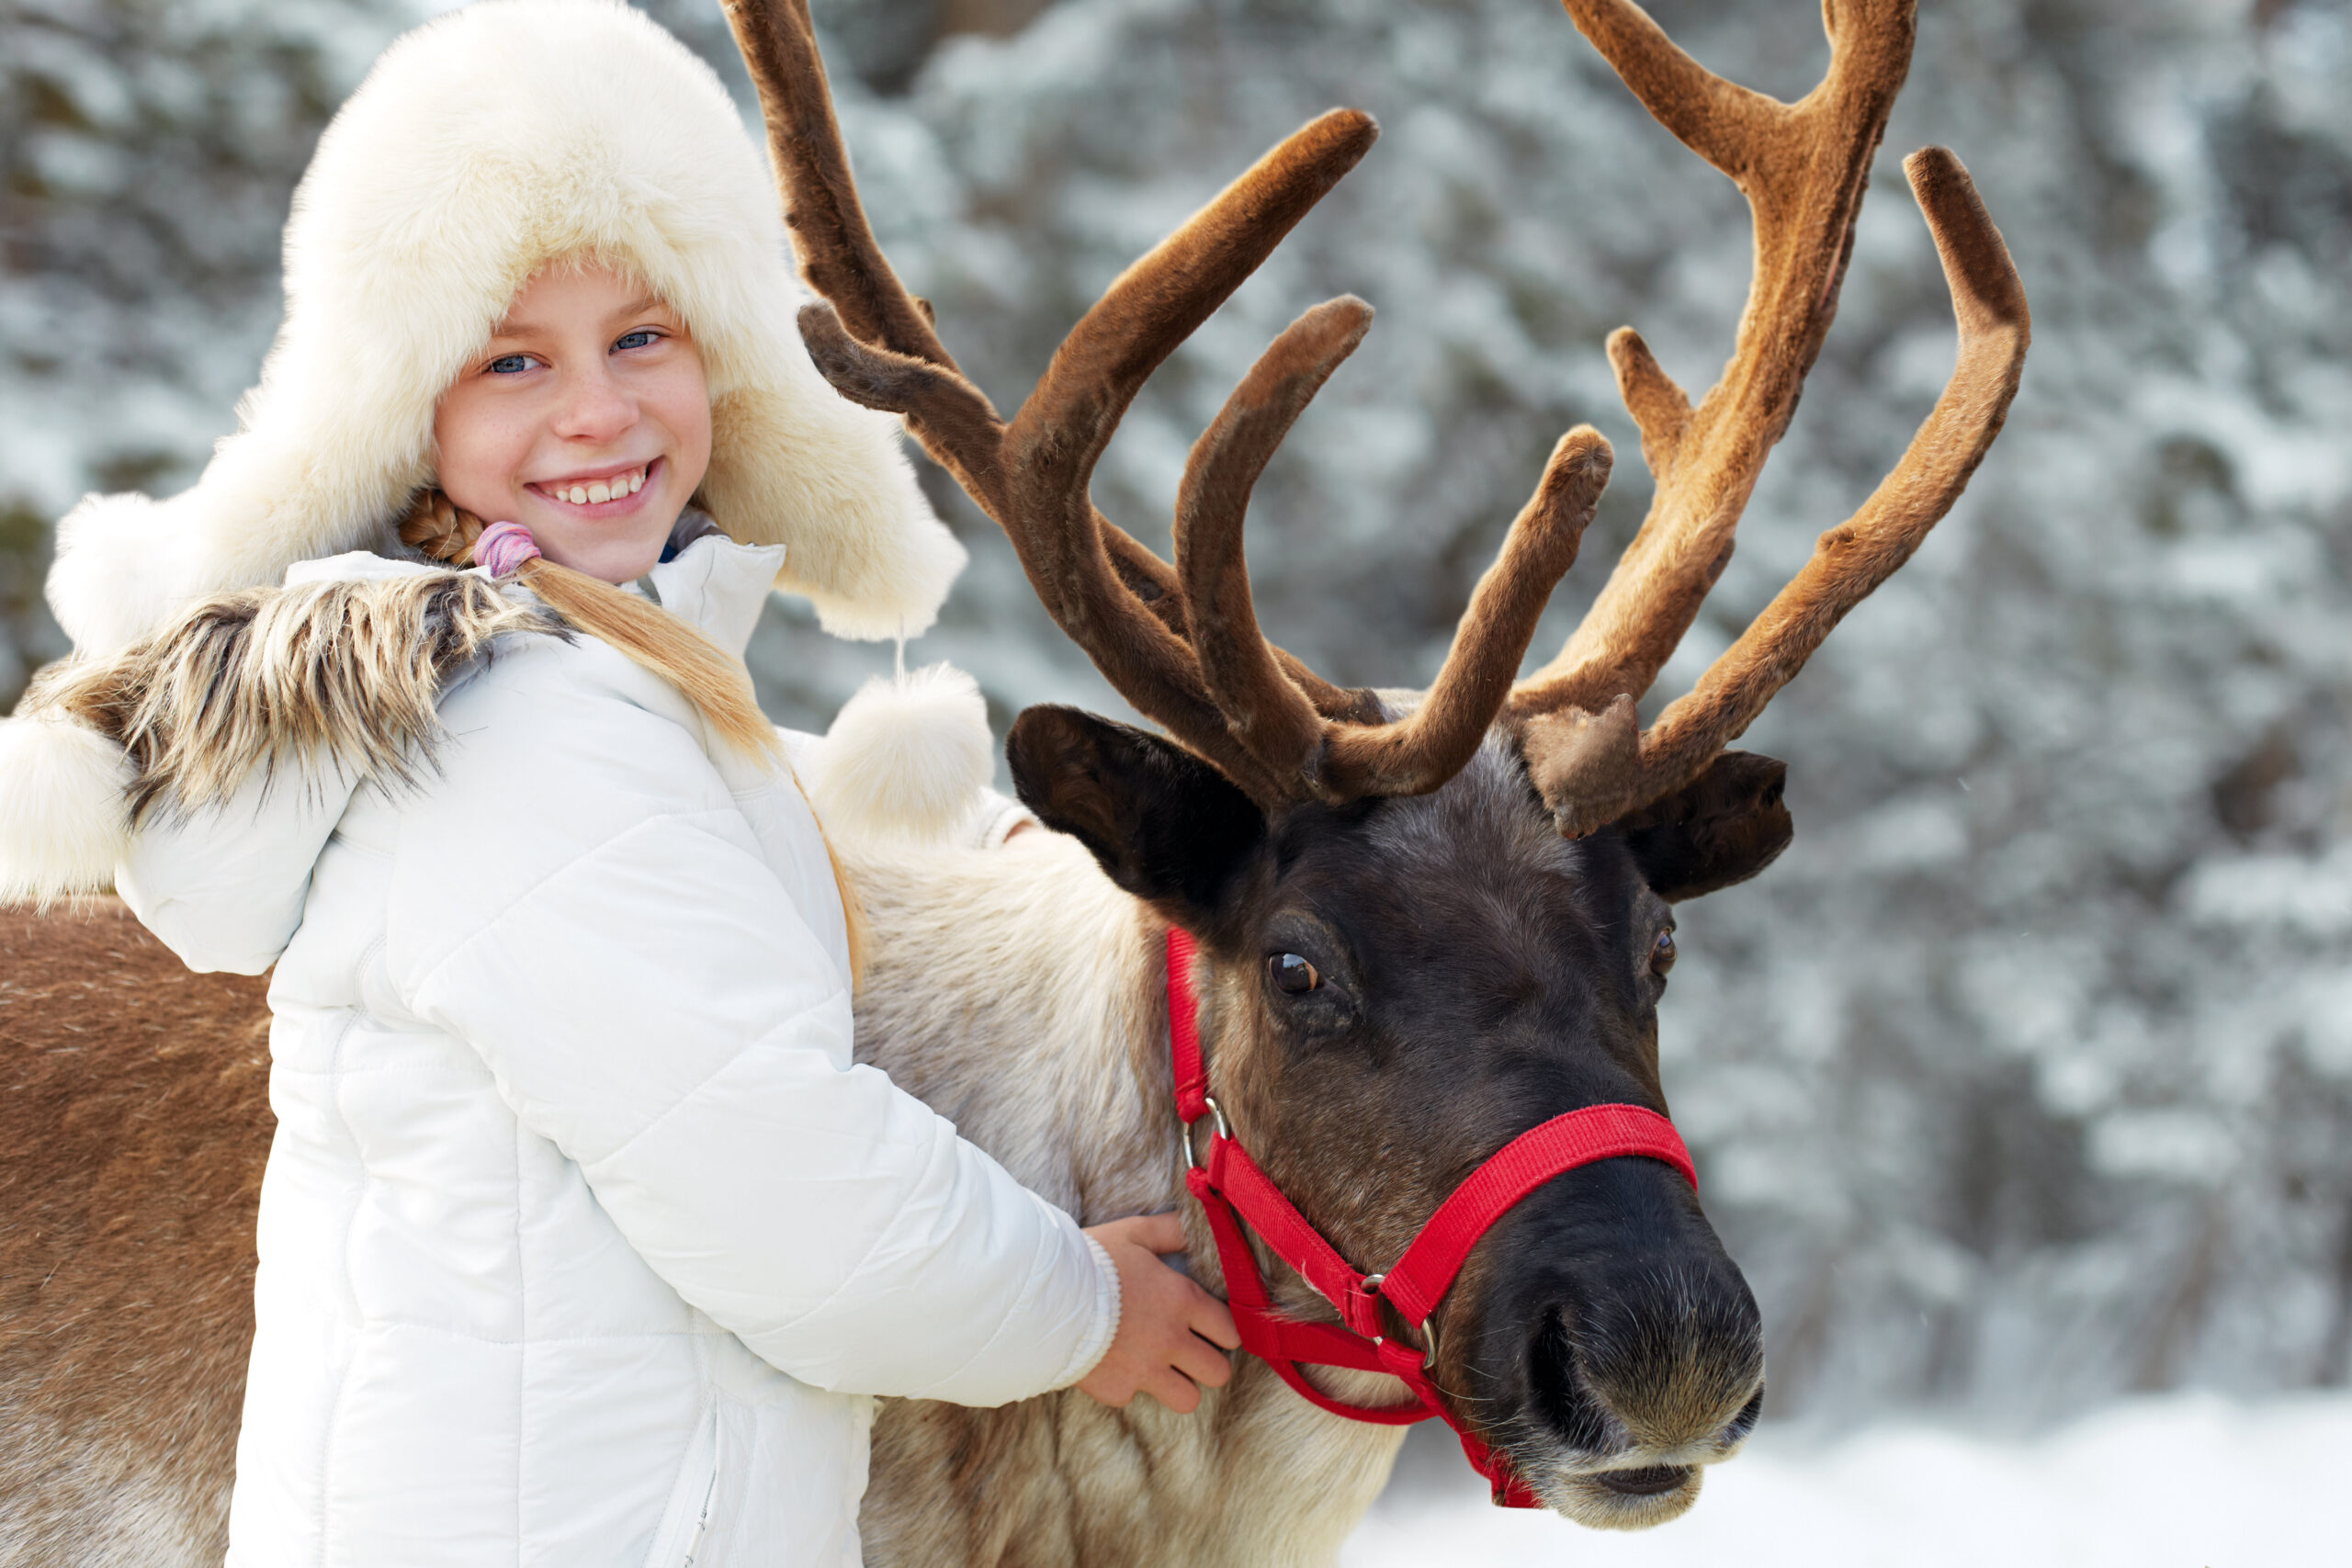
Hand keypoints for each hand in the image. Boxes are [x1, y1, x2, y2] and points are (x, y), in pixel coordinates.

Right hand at [1076, 1213, 1239, 1412]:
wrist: (1043, 1297)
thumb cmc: (1091, 1260)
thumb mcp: (1133, 1233)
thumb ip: (1170, 1230)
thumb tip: (1196, 1224)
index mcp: (1182, 1301)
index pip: (1230, 1331)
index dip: (1226, 1332)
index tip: (1214, 1330)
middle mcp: (1171, 1340)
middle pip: (1219, 1372)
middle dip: (1211, 1364)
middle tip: (1193, 1354)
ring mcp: (1146, 1370)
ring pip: (1189, 1399)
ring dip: (1180, 1386)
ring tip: (1165, 1371)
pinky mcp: (1117, 1390)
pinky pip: (1134, 1397)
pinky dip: (1128, 1385)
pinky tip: (1114, 1365)